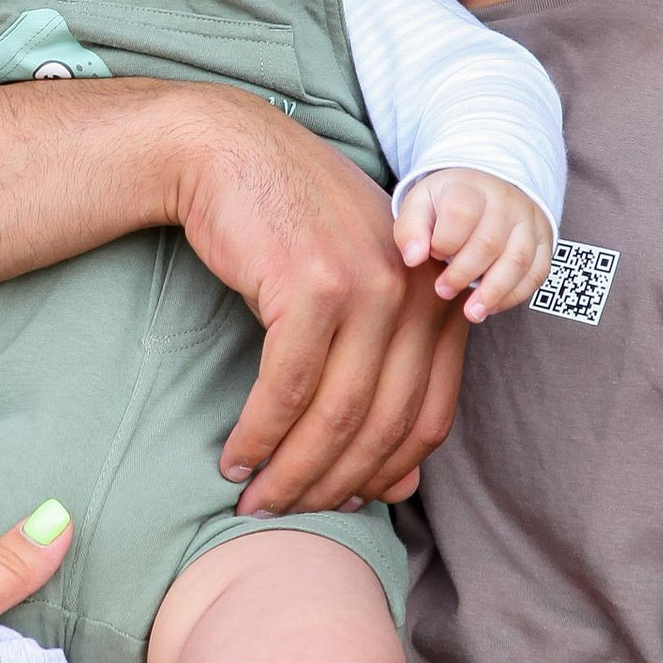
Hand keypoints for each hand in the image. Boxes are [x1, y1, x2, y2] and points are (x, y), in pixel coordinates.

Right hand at [164, 89, 467, 514]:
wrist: (227, 150)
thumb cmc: (285, 226)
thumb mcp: (352, 291)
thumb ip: (385, 372)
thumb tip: (406, 481)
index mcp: (434, 296)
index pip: (431, 413)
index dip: (388, 471)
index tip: (344, 502)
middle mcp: (415, 292)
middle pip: (385, 423)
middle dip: (334, 482)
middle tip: (287, 512)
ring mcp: (368, 288)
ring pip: (336, 414)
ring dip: (292, 471)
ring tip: (255, 500)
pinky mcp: (312, 287)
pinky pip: (287, 389)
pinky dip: (259, 435)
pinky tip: (236, 459)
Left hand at [394, 171, 555, 322]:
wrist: (489, 188)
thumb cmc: (449, 203)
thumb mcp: (421, 204)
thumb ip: (410, 229)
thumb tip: (414, 259)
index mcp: (470, 188)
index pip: (460, 214)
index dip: (444, 242)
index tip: (431, 255)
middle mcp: (505, 201)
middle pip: (489, 242)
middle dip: (463, 273)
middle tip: (444, 290)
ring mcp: (529, 221)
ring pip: (518, 260)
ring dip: (493, 292)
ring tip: (472, 312)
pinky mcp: (544, 240)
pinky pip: (537, 272)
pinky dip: (516, 294)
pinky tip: (492, 306)